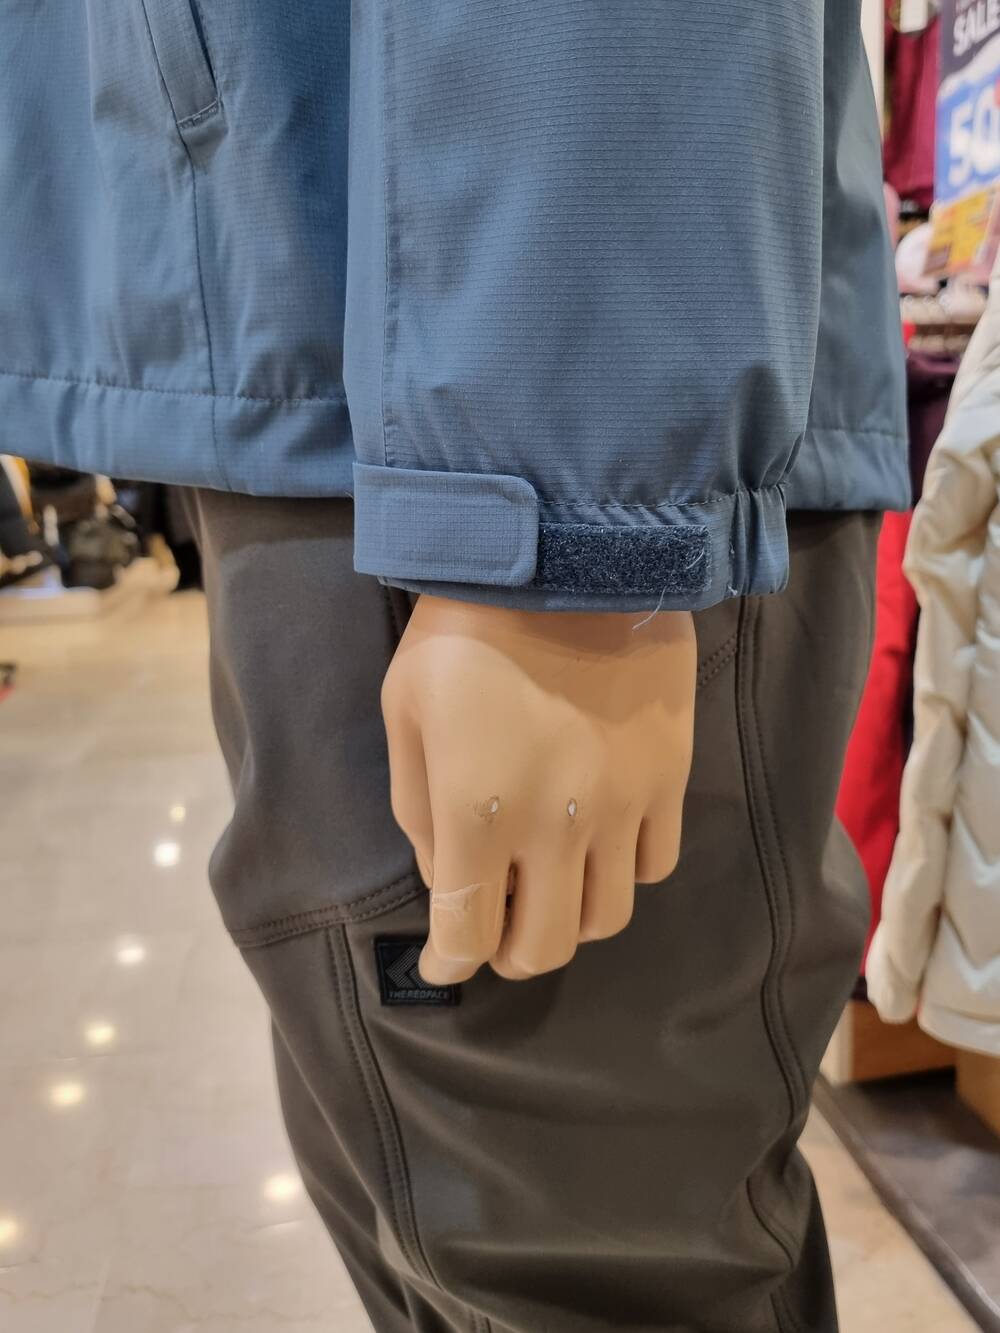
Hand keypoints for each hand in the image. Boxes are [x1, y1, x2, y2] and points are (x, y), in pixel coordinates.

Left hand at [380, 595, 695, 982]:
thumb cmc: (463, 628)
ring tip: (548, 884)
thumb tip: (448, 875)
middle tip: (496, 928)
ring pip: (606, 918)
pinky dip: (621, 873)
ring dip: (568, 919)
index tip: (447, 961)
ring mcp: (621, 806)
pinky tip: (598, 841)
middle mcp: (554, 827)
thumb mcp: (405, 709)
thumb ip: (418, 808)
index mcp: (475, 813)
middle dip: (509, 954)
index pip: (467, 935)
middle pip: (543, 948)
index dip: (451, 963)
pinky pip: (655, 864)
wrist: (566, 553)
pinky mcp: (668, 778)